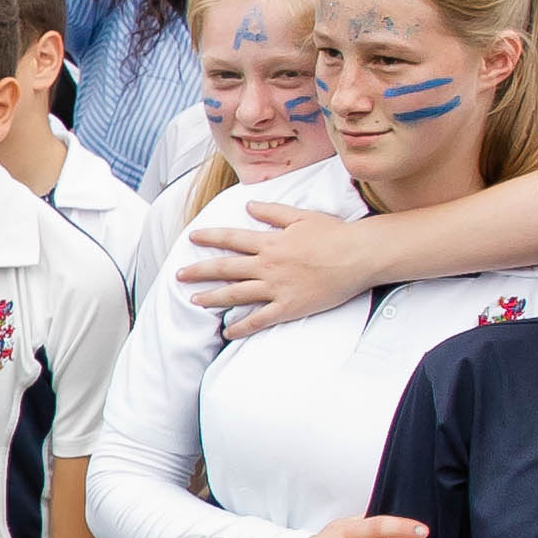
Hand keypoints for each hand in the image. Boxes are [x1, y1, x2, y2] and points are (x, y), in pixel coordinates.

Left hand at [178, 192, 396, 335]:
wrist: (358, 255)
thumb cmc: (334, 234)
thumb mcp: (301, 216)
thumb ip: (272, 212)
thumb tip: (248, 205)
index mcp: (270, 242)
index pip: (232, 238)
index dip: (210, 237)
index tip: (192, 238)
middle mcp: (268, 265)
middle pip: (226, 268)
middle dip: (199, 271)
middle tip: (179, 275)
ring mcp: (276, 287)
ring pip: (236, 294)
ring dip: (212, 298)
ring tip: (194, 300)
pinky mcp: (289, 307)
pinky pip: (259, 320)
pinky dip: (241, 327)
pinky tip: (227, 332)